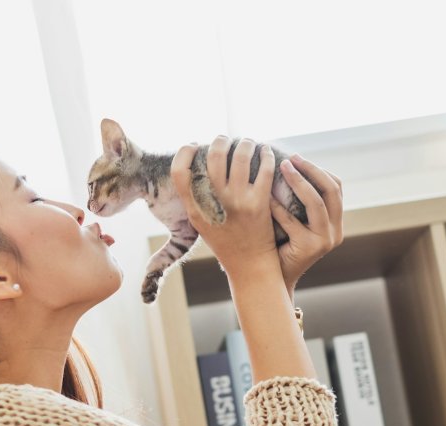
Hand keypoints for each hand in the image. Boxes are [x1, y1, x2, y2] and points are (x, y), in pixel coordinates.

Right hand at [171, 136, 279, 277]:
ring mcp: (238, 202)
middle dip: (220, 141)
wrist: (249, 266)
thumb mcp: (201, 223)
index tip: (193, 146)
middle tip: (225, 139)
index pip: (179, 172)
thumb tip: (198, 166)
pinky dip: (265, 155)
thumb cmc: (225, 243)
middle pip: (214, 157)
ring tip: (247, 142)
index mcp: (195, 209)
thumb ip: (196, 198)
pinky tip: (266, 152)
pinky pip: (263, 169)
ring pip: (240, 157)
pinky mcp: (259, 204)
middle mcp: (215, 203)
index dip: (184, 153)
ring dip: (245, 144)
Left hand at [270, 154, 343, 298]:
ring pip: (316, 202)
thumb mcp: (294, 220)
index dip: (318, 170)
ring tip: (282, 168)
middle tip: (291, 158)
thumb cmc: (278, 244)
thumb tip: (285, 164)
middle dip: (311, 170)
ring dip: (299, 181)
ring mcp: (324, 241)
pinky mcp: (309, 248)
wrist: (272, 279)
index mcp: (335, 222)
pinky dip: (279, 205)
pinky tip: (266, 195)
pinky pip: (292, 220)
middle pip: (331, 190)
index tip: (298, 158)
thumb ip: (297, 200)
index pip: (336, 187)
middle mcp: (335, 231)